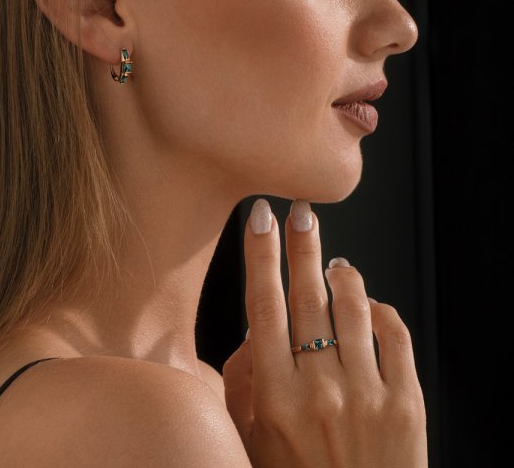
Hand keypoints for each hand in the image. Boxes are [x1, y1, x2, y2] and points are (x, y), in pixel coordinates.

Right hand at [223, 198, 426, 467]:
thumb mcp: (249, 438)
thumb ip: (242, 380)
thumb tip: (256, 329)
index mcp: (275, 396)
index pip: (263, 306)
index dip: (260, 255)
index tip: (260, 219)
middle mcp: (320, 390)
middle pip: (309, 296)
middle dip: (302, 245)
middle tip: (300, 212)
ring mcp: (368, 395)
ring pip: (355, 307)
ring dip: (343, 275)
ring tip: (335, 265)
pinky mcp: (407, 404)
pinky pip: (396, 335)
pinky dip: (383, 310)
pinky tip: (371, 307)